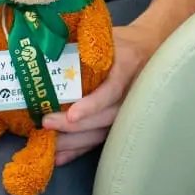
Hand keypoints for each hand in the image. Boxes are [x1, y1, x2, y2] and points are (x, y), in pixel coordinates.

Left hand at [40, 21, 158, 164]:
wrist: (148, 50)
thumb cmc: (122, 42)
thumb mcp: (107, 36)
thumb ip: (85, 44)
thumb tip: (47, 45)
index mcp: (126, 68)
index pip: (110, 91)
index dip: (92, 105)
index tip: (72, 115)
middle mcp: (129, 95)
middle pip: (102, 118)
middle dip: (73, 127)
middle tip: (46, 125)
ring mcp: (125, 112)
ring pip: (100, 133)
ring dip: (73, 143)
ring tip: (48, 146)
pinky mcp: (117, 122)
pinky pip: (99, 139)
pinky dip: (79, 150)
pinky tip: (59, 158)